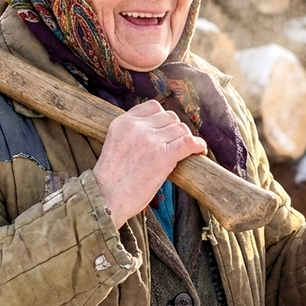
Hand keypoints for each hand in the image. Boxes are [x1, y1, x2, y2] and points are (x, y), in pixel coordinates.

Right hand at [93, 100, 207, 228]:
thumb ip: (132, 134)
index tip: (167, 131)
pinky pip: (189, 142)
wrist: (105, 198)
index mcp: (123, 122)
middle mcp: (137, 127)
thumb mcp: (114, 145)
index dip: (164, 119)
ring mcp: (151, 140)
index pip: (153, 107)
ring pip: (181, 129)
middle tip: (177, 145)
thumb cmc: (109, 181)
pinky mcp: (164, 155)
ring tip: (188, 151)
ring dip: (186, 139)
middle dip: (176, 130)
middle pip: (170, 118)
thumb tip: (157, 134)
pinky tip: (200, 152)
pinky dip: (198, 146)